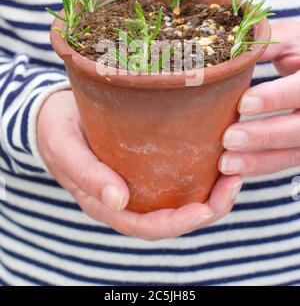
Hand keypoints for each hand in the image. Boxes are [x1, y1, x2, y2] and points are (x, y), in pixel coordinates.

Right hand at [37, 90, 241, 240]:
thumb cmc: (56, 129)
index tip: (206, 209)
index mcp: (104, 203)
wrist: (53, 112)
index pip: (145, 226)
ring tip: (235, 171)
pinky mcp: (143, 165)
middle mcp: (124, 199)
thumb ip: (86, 175)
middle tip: (235, 182)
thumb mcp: (65, 148)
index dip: (177, 224)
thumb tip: (118, 201)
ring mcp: (135, 183)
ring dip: (209, 192)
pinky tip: (216, 155)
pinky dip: (199, 173)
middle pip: (170, 218)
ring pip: (177, 199)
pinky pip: (175, 178)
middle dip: (207, 208)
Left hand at [220, 19, 299, 176]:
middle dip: (265, 136)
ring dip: (260, 161)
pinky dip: (261, 166)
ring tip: (225, 164)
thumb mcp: (292, 36)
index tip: (244, 104)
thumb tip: (235, 50)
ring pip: (294, 152)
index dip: (276, 98)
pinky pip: (287, 160)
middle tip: (228, 139)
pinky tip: (235, 169)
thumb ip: (268, 44)